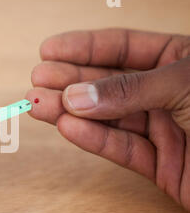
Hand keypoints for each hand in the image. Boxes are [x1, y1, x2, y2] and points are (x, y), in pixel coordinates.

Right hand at [26, 29, 189, 209]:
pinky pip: (122, 149)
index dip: (84, 47)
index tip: (49, 49)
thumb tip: (78, 95)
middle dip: (70, 81)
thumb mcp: (187, 85)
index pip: (125, 47)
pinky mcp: (162, 165)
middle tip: (37, 81)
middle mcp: (171, 93)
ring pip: (109, 118)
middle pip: (109, 83)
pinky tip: (67, 128)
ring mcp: (165, 129)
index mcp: (184, 60)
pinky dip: (94, 140)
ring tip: (38, 106)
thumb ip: (131, 90)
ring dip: (72, 112)